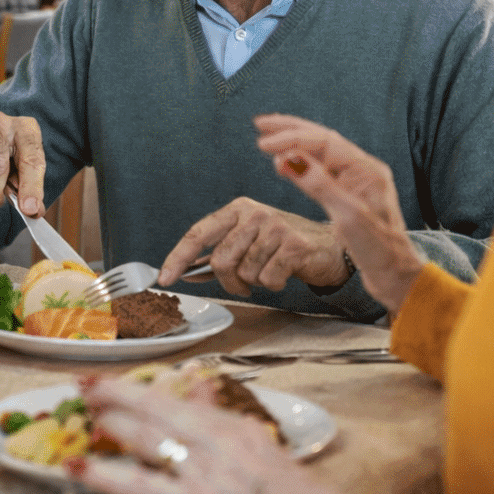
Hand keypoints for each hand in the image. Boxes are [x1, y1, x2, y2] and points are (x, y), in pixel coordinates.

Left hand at [69, 375, 347, 493]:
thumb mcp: (260, 448)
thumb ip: (223, 417)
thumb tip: (198, 391)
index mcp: (231, 428)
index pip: (171, 399)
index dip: (130, 387)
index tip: (104, 378)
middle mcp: (215, 442)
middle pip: (152, 409)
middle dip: (113, 396)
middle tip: (84, 388)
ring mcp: (201, 473)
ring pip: (143, 438)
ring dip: (109, 425)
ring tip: (82, 417)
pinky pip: (139, 487)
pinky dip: (103, 474)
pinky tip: (77, 467)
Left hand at [159, 197, 347, 295]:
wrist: (329, 247)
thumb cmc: (283, 245)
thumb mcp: (249, 241)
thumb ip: (218, 255)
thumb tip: (185, 273)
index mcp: (238, 209)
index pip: (199, 234)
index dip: (178, 257)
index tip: (164, 279)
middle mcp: (254, 213)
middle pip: (222, 260)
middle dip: (229, 281)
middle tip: (243, 284)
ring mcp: (275, 227)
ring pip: (245, 273)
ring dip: (255, 283)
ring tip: (270, 271)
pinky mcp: (294, 245)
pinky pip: (268, 279)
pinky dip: (273, 285)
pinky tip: (284, 273)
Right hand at [254, 113, 424, 313]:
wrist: (396, 275)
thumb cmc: (380, 250)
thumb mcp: (348, 217)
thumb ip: (319, 185)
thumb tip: (289, 158)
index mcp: (367, 170)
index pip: (324, 143)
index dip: (292, 139)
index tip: (264, 144)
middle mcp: (363, 170)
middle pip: (322, 139)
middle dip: (290, 129)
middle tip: (260, 125)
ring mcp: (357, 181)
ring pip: (321, 151)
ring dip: (294, 141)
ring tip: (268, 136)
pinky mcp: (349, 194)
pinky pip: (322, 167)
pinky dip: (301, 160)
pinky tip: (287, 160)